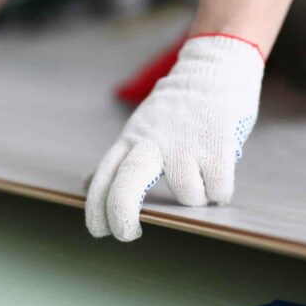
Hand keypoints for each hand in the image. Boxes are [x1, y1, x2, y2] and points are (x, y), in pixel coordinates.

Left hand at [85, 34, 264, 240]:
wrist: (214, 69)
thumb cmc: (177, 109)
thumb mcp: (139, 129)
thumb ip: (118, 159)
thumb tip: (85, 184)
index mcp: (131, 140)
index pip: (103, 178)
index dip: (96, 210)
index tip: (99, 231)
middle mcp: (153, 143)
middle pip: (127, 188)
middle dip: (123, 218)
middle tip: (128, 236)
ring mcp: (185, 145)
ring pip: (187, 195)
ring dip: (197, 198)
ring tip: (202, 180)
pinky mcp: (217, 146)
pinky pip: (218, 191)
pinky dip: (220, 192)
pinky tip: (219, 176)